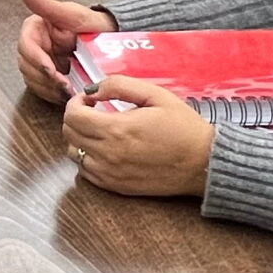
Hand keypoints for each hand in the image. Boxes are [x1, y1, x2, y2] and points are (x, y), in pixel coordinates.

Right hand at [16, 0, 113, 99]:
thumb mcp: (72, 14)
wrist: (111, 41)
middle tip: (64, 84)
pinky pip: (43, 89)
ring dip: (49, 88)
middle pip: (27, 66)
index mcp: (35, 29)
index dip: (36, 60)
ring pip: (33, 80)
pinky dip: (53, 94)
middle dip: (45, 78)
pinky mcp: (48, 78)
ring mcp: (40, 63)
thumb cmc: (94, 25)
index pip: (26, 47)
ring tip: (68, 90)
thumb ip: (47, 5)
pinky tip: (66, 94)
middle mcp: (34, 46)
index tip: (51, 69)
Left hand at [64, 78, 214, 196]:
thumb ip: (120, 86)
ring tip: (100, 131)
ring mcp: (110, 173)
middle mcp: (108, 154)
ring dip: (80, 139)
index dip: (75, 102)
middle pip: (69, 134)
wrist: (203, 163)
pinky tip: (106, 150)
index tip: (89, 99)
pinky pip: (86, 173)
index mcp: (116, 129)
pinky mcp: (116, 187)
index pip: (72, 116)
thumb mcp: (155, 95)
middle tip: (94, 111)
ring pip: (74, 154)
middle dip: (76, 118)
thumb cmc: (183, 128)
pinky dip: (88, 159)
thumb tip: (93, 88)